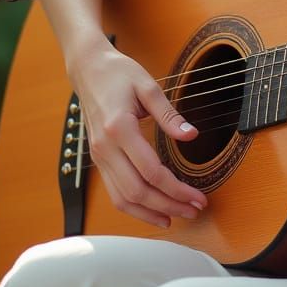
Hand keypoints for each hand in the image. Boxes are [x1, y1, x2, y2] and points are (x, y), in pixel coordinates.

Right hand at [70, 42, 207, 227]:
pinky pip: (114, 192)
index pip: (151, 171)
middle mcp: (105, 148)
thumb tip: (191, 135)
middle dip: (168, 205)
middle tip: (194, 210)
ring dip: (150, 212)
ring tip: (176, 217)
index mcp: (120, 128)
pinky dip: (133, 206)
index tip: (198, 196)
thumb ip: (169, 114)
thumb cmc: (118, 74)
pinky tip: (152, 210)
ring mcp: (98, 156)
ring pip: (122, 198)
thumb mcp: (148, 86)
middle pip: (137, 191)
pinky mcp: (97, 158)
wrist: (88, 69)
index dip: (177, 189)